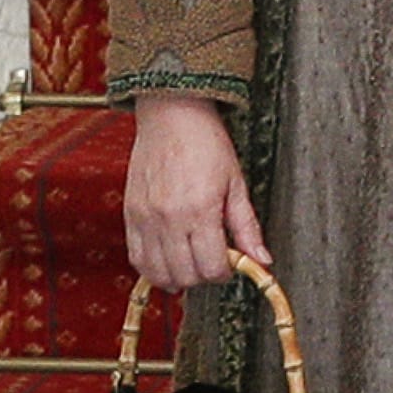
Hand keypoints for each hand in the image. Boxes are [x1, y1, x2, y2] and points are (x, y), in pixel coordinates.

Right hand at [118, 94, 266, 290]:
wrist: (172, 116)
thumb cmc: (206, 144)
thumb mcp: (236, 184)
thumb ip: (247, 227)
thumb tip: (263, 260)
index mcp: (200, 210)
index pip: (211, 266)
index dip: (224, 273)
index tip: (229, 264)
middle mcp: (169, 218)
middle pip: (185, 275)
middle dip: (203, 277)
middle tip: (211, 261)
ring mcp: (145, 218)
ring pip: (157, 273)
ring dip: (177, 277)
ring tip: (190, 263)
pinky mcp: (130, 214)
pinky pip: (136, 257)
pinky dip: (152, 267)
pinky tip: (167, 260)